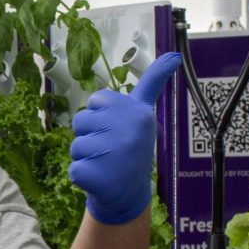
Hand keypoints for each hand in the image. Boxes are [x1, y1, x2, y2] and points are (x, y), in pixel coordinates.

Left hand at [68, 51, 180, 224]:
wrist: (129, 192)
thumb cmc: (131, 148)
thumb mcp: (143, 114)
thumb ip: (152, 84)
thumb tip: (174, 56)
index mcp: (138, 113)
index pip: (97, 100)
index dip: (100, 115)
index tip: (116, 126)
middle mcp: (127, 131)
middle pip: (81, 121)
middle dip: (89, 135)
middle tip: (108, 149)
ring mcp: (112, 154)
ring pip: (75, 145)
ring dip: (84, 156)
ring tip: (104, 164)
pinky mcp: (96, 176)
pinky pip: (74, 169)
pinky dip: (80, 176)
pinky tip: (98, 179)